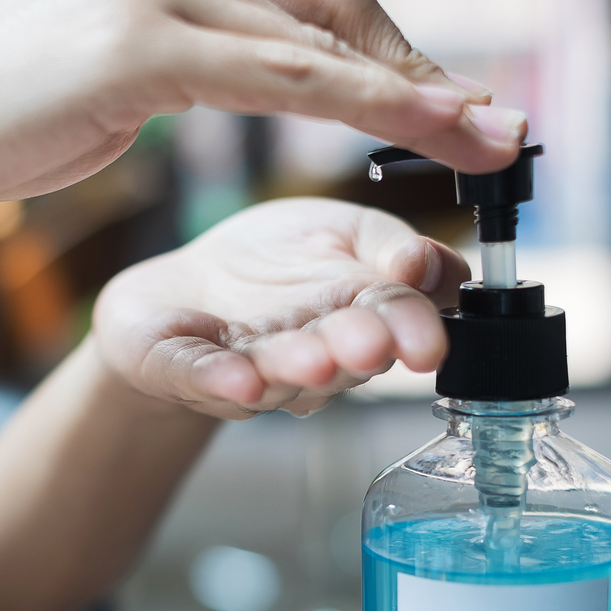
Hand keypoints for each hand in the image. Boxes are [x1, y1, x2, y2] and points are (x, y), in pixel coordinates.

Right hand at [0, 0, 525, 222]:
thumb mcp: (101, 86)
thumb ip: (178, 66)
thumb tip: (238, 74)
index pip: (303, 4)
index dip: (387, 54)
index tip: (447, 103)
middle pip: (332, 8)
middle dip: (422, 70)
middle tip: (496, 125)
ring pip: (319, 42)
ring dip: (417, 90)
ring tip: (491, 135)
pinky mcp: (135, 45)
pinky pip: (277, 79)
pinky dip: (359, 103)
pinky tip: (420, 128)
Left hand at [93, 197, 469, 418]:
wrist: (190, 287)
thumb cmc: (279, 261)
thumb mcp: (347, 230)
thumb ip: (389, 246)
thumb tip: (423, 261)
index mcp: (358, 318)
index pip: (394, 322)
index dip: (413, 333)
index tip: (427, 343)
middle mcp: (309, 357)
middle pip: (337, 358)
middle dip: (352, 350)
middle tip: (366, 345)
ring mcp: (245, 368)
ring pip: (272, 374)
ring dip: (291, 369)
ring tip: (310, 361)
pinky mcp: (182, 369)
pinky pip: (198, 374)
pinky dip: (217, 379)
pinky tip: (236, 379)